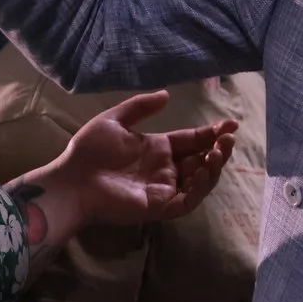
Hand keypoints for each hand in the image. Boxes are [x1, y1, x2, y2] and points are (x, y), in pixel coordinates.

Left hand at [43, 91, 237, 227]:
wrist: (72, 180)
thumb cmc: (88, 151)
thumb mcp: (114, 120)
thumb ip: (141, 107)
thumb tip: (166, 94)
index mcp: (157, 149)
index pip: (192, 140)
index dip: (212, 133)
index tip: (230, 124)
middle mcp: (165, 169)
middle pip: (202, 160)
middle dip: (219, 150)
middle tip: (228, 139)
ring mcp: (164, 189)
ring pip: (200, 181)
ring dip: (214, 167)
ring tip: (220, 152)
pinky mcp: (159, 206)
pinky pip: (187, 200)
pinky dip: (199, 188)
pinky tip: (203, 171)